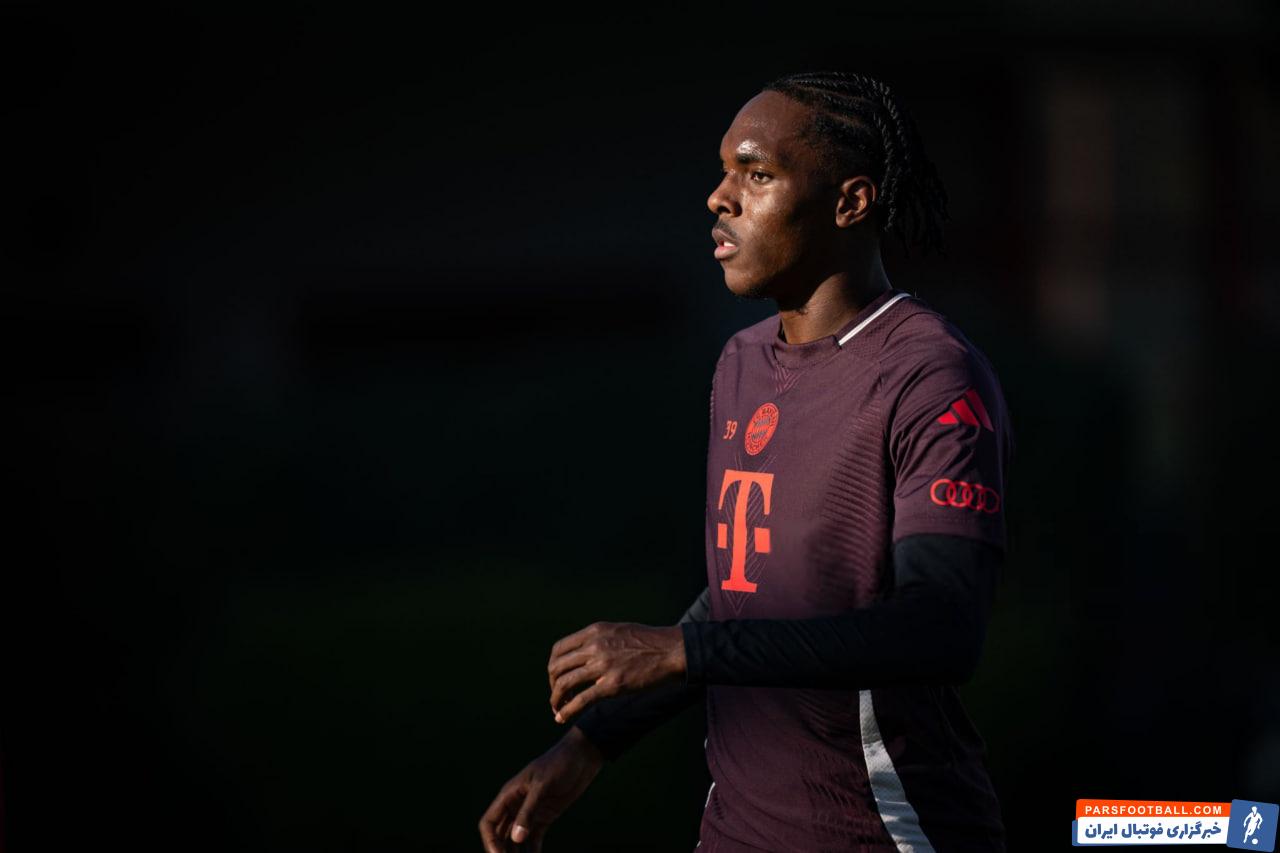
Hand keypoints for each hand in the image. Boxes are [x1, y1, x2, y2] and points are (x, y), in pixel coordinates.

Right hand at [478, 726, 603, 852]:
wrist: (582, 756)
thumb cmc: (560, 763)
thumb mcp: (543, 785)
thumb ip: (529, 812)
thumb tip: (516, 839)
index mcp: (508, 795)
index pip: (489, 823)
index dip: (490, 842)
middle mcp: (515, 806)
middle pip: (500, 835)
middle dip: (502, 852)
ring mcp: (530, 813)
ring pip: (516, 840)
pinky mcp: (545, 817)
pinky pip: (534, 839)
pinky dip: (532, 852)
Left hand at [547, 622, 685, 724]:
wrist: (672, 651)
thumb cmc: (649, 642)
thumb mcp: (618, 631)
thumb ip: (599, 640)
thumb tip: (585, 653)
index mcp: (594, 632)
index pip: (559, 649)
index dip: (553, 666)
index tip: (557, 677)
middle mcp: (594, 646)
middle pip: (557, 667)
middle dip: (553, 685)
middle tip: (557, 696)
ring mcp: (602, 665)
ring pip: (564, 684)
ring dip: (556, 699)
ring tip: (557, 709)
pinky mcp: (612, 685)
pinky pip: (581, 700)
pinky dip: (566, 711)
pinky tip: (562, 718)